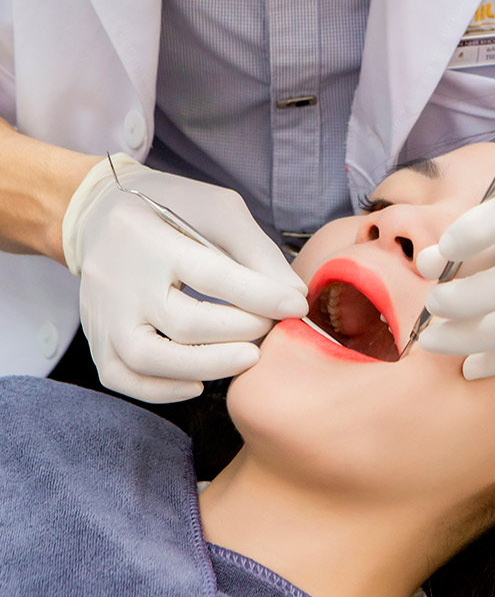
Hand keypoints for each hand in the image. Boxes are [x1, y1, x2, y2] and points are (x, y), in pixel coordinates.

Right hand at [62, 155, 306, 401]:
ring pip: (148, 358)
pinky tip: (198, 382)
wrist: (98, 213)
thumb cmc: (170, 207)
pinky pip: (120, 377)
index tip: (295, 306)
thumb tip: (294, 297)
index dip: (260, 295)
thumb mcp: (217, 208)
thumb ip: (256, 250)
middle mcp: (120, 278)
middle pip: (183, 322)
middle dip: (240, 330)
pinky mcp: (95, 335)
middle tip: (270, 327)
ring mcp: (103, 312)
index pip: (211, 275)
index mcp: (151, 236)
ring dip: (207, 365)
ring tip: (247, 357)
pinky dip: (160, 390)